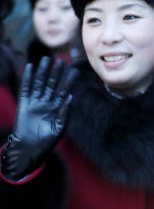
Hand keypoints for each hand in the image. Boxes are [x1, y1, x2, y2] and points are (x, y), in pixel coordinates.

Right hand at [2, 58, 74, 179]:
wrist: (30, 148)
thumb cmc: (47, 141)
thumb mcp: (60, 127)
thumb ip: (64, 112)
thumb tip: (70, 97)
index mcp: (58, 107)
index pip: (64, 90)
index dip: (69, 80)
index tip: (74, 70)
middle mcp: (47, 102)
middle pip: (52, 84)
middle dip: (57, 72)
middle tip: (61, 60)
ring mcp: (35, 102)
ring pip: (40, 83)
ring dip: (43, 71)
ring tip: (46, 59)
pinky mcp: (24, 104)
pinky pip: (26, 88)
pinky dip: (27, 78)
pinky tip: (29, 67)